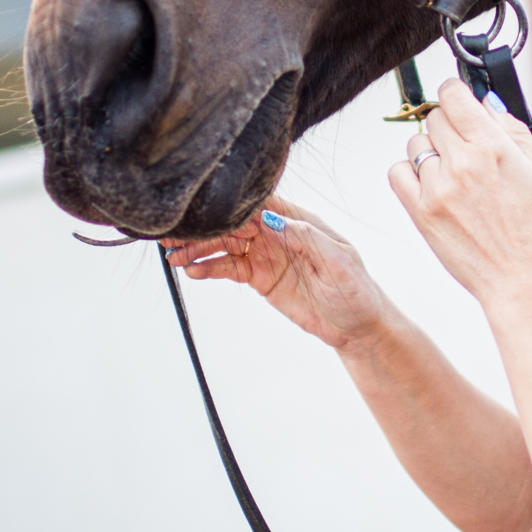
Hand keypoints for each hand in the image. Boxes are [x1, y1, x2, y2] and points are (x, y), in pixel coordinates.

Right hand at [161, 196, 388, 351]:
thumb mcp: (339, 263)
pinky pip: (229, 267)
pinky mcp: (260, 277)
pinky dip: (209, 267)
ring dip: (199, 248)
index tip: (207, 209)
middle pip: (235, 223)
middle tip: (175, 233)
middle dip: (205, 227)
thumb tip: (274, 219)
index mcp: (300, 221)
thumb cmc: (356, 291)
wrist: (358, 327)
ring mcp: (267, 254)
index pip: (262, 203)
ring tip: (173, 255)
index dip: (233, 205)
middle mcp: (279, 233)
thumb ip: (307, 239)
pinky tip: (191, 270)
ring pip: (226, 244)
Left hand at [387, 79, 531, 307]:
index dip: (457, 94)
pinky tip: (432, 185)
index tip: (461, 103)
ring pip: (416, 143)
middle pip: (435, 117)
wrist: (524, 280)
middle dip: (450, 126)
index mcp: (492, 147)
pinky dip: (410, 173)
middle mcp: (461, 163)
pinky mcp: (421, 212)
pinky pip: (397, 173)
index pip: (453, 94)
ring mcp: (437, 188)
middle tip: (467, 148)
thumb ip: (512, 130)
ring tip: (454, 173)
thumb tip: (486, 103)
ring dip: (431, 151)